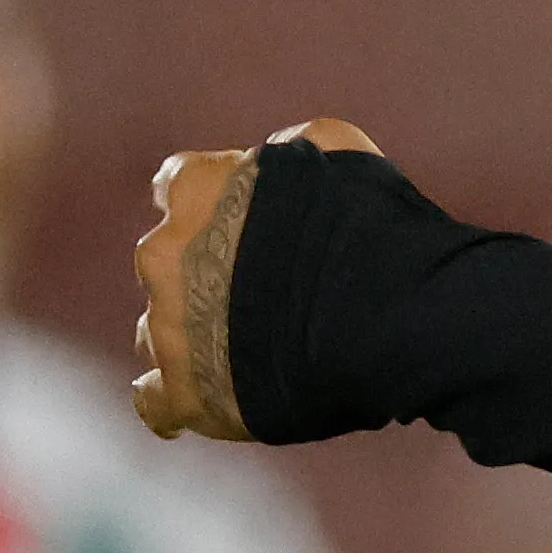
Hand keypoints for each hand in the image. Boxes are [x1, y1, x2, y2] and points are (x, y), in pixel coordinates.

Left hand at [132, 119, 378, 441]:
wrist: (394, 319)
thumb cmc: (376, 227)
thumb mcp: (341, 150)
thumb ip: (289, 150)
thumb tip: (274, 158)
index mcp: (197, 192)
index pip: (177, 183)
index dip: (214, 201)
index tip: (243, 217)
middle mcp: (164, 256)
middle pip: (165, 261)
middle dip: (203, 271)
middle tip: (265, 287)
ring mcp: (169, 330)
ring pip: (159, 330)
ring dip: (194, 334)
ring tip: (252, 348)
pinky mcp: (184, 395)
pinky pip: (157, 402)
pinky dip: (178, 399)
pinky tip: (206, 399)